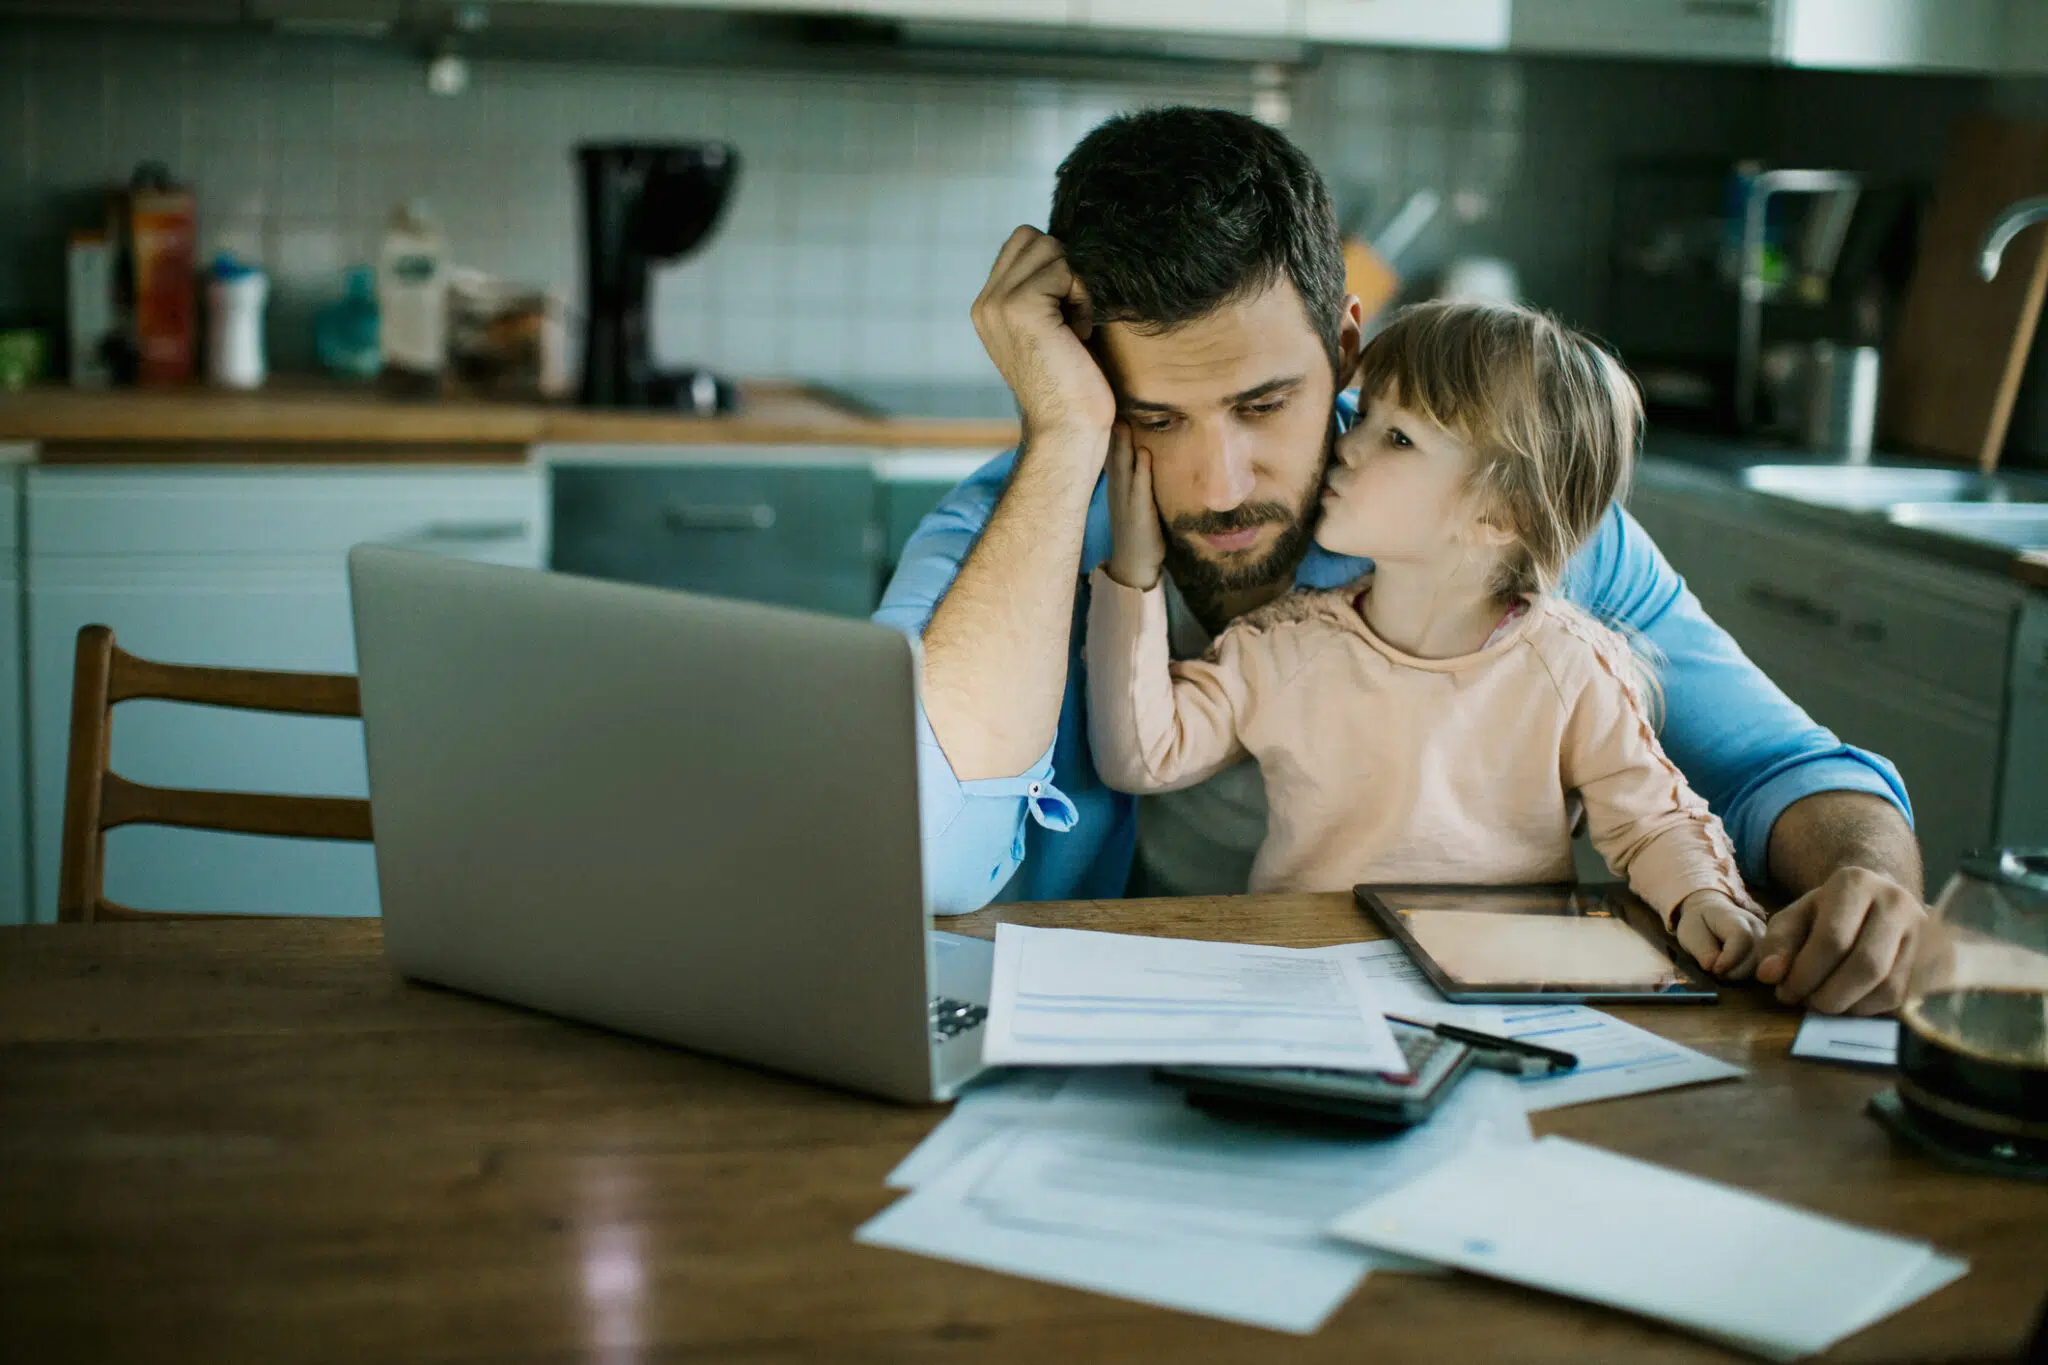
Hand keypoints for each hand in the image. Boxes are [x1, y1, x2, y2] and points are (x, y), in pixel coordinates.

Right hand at [970, 226, 1115, 447]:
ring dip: (1075, 283)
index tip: (1065, 314)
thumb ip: (1042, 289)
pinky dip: (1082, 297)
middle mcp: (984, 302)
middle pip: (1034, 238)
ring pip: (1051, 249)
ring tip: (1075, 326)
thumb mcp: (1050, 328)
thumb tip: (1065, 245)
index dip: (1054, 268)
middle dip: (1065, 269)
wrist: (1068, 428)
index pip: (1022, 244)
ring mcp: (997, 302)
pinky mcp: (1019, 305)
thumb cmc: (1071, 384)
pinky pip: (1064, 269)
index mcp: (987, 307)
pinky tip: (1079, 333)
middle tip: (1073, 317)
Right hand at [1105, 423, 1164, 590]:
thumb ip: (1134, 478)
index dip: (1108, 433)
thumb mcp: (1131, 501)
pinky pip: (1141, 488)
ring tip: (1122, 421)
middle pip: (1113, 456)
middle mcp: (1118, 490)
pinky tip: (1144, 453)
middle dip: (1112, 431)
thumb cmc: (1137, 532)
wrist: (1134, 565)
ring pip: (1123, 467)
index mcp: (1116, 486)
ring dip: (1123, 445)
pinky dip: (1142, 470)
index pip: (1110, 455)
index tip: (1105, 409)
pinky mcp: (1140, 513)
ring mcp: (1127, 501)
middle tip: (1108, 404)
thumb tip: (1140, 455)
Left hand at [1674, 890, 1767, 978]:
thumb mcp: (1691, 933)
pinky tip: (1733, 968)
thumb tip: (1713, 967)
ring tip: (1722, 967)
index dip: (1729, 958)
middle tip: (1715, 970)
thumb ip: (1702, 950)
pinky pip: (1761, 969)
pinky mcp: (1768, 951)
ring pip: (1759, 967)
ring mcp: (1766, 939)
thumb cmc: (1700, 924)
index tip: (1715, 969)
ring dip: (1739, 974)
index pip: (1742, 937)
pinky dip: (1745, 974)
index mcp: (1734, 917)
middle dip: (1733, 971)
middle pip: (1754, 957)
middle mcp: (1756, 927)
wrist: (1713, 913)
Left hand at [1754, 866, 1924, 1014]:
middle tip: (1807, 1003)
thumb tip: (1769, 975)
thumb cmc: (1828, 912)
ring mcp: (1924, 931)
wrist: (1876, 900)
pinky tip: (1851, 1002)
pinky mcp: (1936, 959)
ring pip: (1889, 987)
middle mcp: (1897, 902)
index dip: (1805, 974)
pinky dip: (1873, 1009)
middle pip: (1866, 965)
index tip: (1785, 992)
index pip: (1832, 939)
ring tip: (1826, 1002)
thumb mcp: (1794, 918)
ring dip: (1851, 1007)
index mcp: (1856, 883)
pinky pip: (1905, 998)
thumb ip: (1777, 943)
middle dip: (1830, 995)